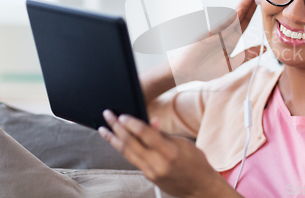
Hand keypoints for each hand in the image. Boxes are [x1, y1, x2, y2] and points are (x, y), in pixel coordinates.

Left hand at [99, 110, 241, 197]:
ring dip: (113, 140)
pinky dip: (124, 149)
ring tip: (103, 129)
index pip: (145, 134)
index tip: (122, 115)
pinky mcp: (148, 177)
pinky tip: (118, 141)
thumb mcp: (185, 144)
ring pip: (127, 154)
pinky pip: (133, 160)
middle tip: (108, 115)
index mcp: (170, 153)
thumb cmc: (197, 164)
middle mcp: (157, 165)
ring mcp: (151, 173)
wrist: (201, 189)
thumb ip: (164, 135)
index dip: (132, 123)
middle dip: (117, 128)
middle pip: (131, 144)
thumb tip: (151, 122)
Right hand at [140, 0, 263, 101]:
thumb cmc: (206, 68)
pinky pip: (220, 25)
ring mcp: (216, 30)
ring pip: (232, 14)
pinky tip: (239, 10)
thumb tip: (265, 49)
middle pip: (240, 11)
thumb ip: (247, 55)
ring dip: (242, 3)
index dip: (254, 8)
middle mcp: (225, 30)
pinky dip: (230, 18)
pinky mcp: (208, 34)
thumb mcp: (232, 63)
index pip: (245, 19)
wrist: (186, 72)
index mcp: (232, 37)